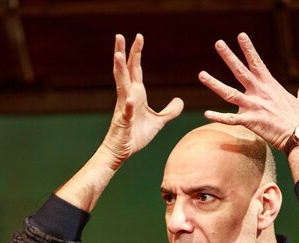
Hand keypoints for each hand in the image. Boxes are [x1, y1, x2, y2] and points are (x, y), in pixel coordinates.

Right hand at [100, 34, 183, 167]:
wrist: (121, 152)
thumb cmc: (136, 135)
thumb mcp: (158, 122)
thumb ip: (169, 111)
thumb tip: (180, 100)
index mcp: (136, 94)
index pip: (135, 69)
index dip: (137, 53)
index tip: (138, 36)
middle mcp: (127, 97)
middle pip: (125, 71)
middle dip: (124, 53)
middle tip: (120, 35)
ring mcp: (124, 109)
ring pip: (121, 86)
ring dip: (120, 71)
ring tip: (119, 55)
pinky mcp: (124, 123)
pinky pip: (127, 113)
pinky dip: (129, 106)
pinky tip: (132, 99)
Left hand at [199, 32, 298, 152]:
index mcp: (270, 86)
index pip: (257, 62)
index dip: (248, 49)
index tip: (240, 35)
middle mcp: (260, 93)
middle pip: (240, 71)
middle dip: (228, 56)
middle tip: (218, 43)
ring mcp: (253, 106)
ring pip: (229, 93)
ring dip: (214, 83)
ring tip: (201, 74)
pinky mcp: (250, 121)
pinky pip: (230, 120)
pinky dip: (218, 117)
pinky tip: (206, 114)